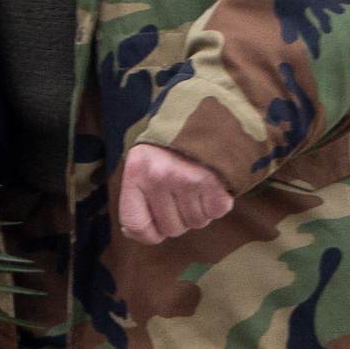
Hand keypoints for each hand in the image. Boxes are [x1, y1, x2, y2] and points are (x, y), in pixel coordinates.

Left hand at [114, 143, 232, 246]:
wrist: (202, 114)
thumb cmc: (168, 149)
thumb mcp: (142, 165)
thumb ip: (136, 199)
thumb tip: (133, 232)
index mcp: (135, 172)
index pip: (136, 224)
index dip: (149, 234)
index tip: (157, 227)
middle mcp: (158, 176)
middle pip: (171, 228)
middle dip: (180, 220)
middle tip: (183, 198)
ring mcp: (186, 177)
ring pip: (196, 222)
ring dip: (199, 212)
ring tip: (197, 188)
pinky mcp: (212, 179)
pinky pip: (216, 212)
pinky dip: (217, 204)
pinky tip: (211, 186)